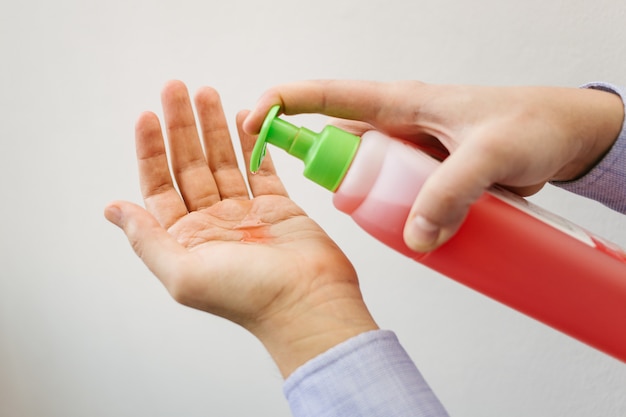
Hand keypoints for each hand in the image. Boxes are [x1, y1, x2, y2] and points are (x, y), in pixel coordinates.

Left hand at [104, 80, 377, 376]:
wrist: (307, 303)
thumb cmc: (247, 295)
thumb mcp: (182, 272)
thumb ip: (147, 238)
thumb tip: (112, 209)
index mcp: (186, 239)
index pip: (160, 186)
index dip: (151, 150)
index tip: (148, 116)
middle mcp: (212, 223)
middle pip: (191, 165)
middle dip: (183, 127)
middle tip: (178, 88)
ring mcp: (246, 213)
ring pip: (226, 162)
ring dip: (216, 128)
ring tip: (209, 93)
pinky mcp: (278, 207)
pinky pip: (261, 169)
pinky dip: (254, 145)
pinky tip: (246, 120)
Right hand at [243, 80, 623, 250]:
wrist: (565, 136)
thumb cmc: (532, 123)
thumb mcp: (491, 154)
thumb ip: (451, 193)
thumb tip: (417, 237)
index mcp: (401, 102)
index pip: (327, 96)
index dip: (284, 103)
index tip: (252, 120)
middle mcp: (399, 125)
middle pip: (339, 146)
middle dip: (324, 172)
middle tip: (337, 202)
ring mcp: (411, 152)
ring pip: (366, 175)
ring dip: (362, 199)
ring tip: (382, 221)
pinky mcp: (426, 176)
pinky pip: (394, 194)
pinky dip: (389, 213)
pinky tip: (403, 232)